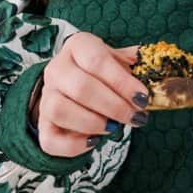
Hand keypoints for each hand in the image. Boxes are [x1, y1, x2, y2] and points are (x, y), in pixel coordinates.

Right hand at [31, 34, 148, 158]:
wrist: (72, 85)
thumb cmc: (101, 72)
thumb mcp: (117, 59)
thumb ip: (134, 61)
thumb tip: (150, 63)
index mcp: (78, 46)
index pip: (97, 61)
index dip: (122, 82)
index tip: (142, 98)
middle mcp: (56, 68)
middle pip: (81, 88)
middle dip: (114, 106)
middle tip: (135, 117)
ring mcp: (46, 97)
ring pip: (61, 111)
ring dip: (94, 123)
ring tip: (115, 127)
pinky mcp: (43, 124)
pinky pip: (50, 139)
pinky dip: (74, 146)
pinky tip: (94, 142)